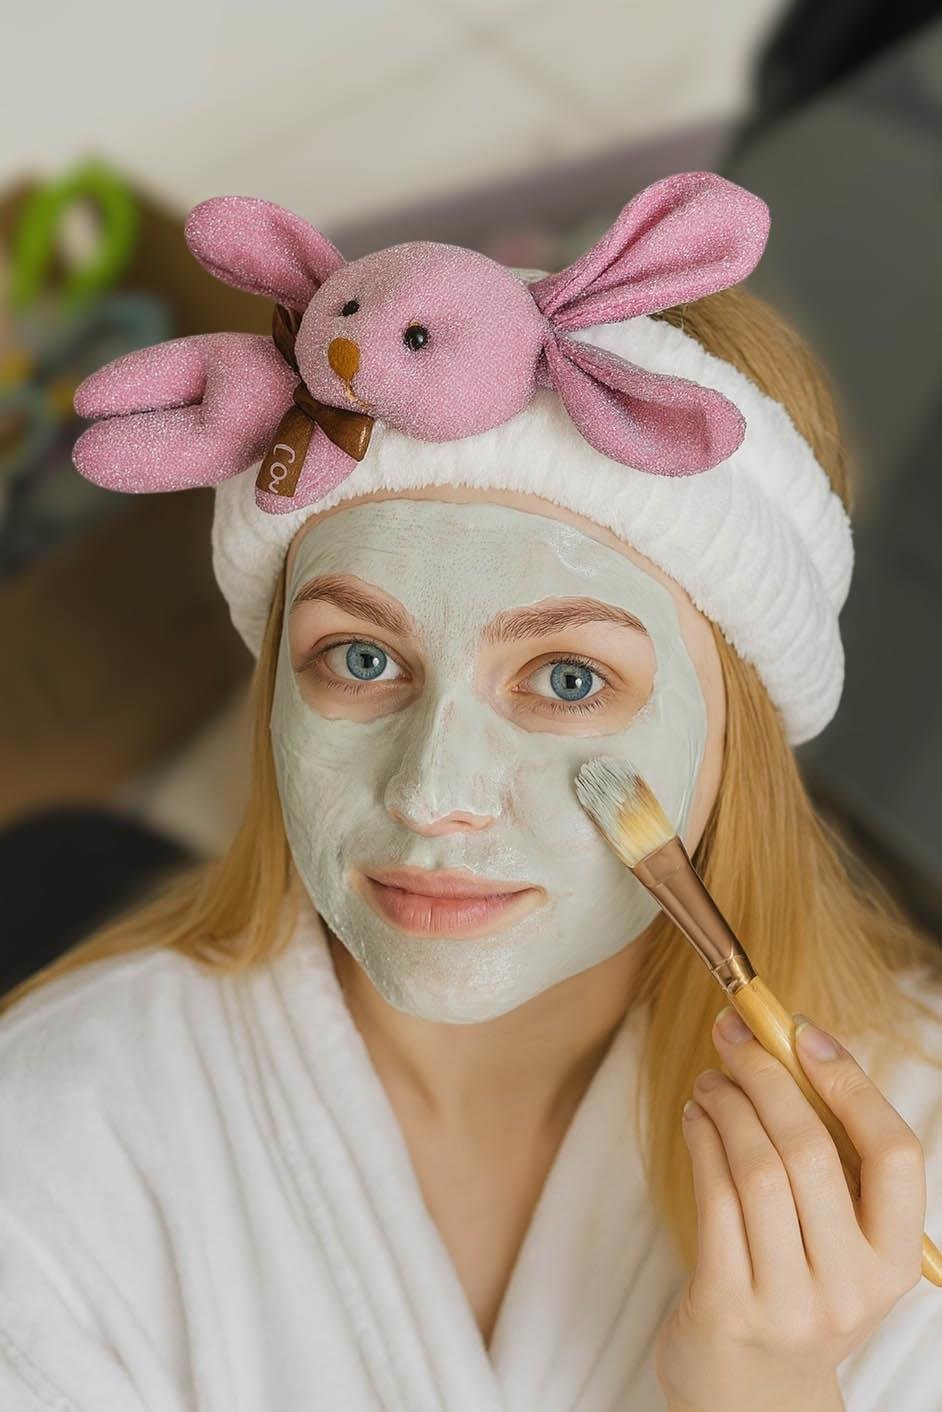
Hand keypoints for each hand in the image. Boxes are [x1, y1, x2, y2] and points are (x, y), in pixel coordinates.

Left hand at [653, 1007, 926, 1411]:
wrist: (754, 1396)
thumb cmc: (797, 1286)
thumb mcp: (837, 1240)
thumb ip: (831, 1160)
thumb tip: (790, 1047)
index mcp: (892, 1258)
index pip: (895, 1156)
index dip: (851, 1083)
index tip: (805, 1033)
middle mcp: (849, 1285)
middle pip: (812, 1151)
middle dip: (767, 1076)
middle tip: (735, 1035)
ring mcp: (787, 1301)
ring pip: (756, 1169)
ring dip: (727, 1104)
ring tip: (711, 1079)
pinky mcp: (726, 1305)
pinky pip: (713, 1197)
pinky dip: (702, 1139)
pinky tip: (696, 1116)